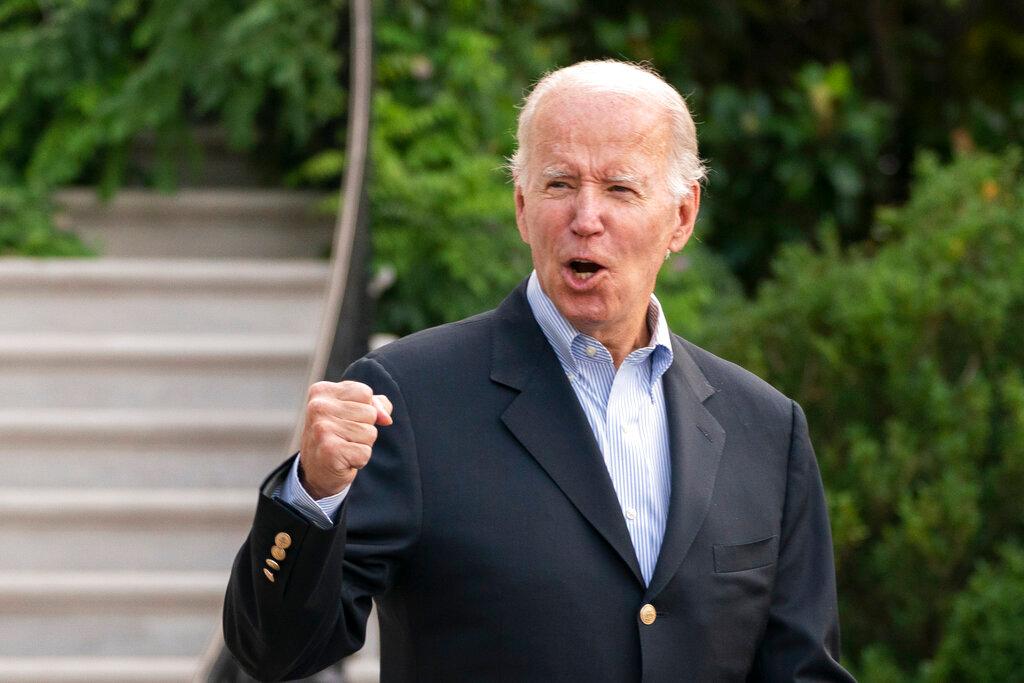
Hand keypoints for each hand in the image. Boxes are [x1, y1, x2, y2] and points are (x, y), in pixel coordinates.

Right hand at [299, 380, 392, 498]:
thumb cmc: (337, 436)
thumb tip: (386, 419)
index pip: (365, 392)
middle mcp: (318, 407)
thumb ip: (375, 405)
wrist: (315, 471)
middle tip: (343, 437)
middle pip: (370, 413)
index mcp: (322, 391)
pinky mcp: (330, 450)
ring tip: (343, 448)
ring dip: (362, 444)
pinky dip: (359, 460)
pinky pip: (365, 452)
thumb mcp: (353, 411)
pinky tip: (343, 460)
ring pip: (370, 433)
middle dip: (364, 428)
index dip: (364, 409)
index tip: (344, 420)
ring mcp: (322, 428)